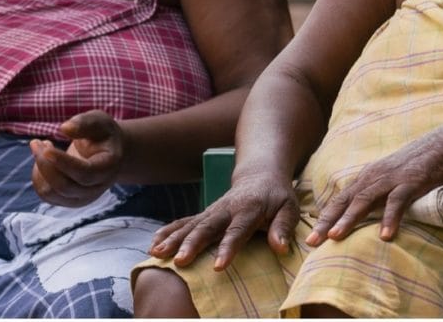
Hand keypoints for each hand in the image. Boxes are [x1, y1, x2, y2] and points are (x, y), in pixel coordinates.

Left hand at [30, 109, 123, 206]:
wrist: (109, 153)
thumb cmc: (103, 135)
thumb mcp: (99, 120)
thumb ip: (84, 122)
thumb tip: (64, 128)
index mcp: (107, 168)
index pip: (85, 173)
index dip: (64, 163)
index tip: (46, 148)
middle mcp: (96, 188)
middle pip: (64, 186)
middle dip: (45, 164)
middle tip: (36, 141)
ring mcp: (82, 198)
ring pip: (50, 192)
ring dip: (39, 169)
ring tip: (42, 146)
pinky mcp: (68, 200)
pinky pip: (45, 194)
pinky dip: (38, 176)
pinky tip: (44, 159)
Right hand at [148, 172, 298, 270]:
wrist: (260, 175)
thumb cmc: (277, 196)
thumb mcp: (289, 208)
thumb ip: (283, 227)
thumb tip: (280, 248)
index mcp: (248, 209)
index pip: (237, 231)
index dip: (227, 248)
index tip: (218, 267)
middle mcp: (226, 209)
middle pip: (206, 227)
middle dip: (191, 244)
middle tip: (179, 261)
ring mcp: (212, 211)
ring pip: (190, 225)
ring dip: (173, 239)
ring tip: (157, 253)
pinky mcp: (204, 214)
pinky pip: (183, 223)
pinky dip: (167, 232)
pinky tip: (154, 245)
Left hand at [306, 131, 442, 244]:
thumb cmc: (419, 166)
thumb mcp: (392, 180)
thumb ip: (378, 195)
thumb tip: (364, 215)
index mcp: (368, 177)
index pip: (341, 199)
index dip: (325, 218)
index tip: (311, 238)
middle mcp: (374, 177)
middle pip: (345, 201)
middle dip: (328, 222)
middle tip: (312, 242)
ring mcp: (391, 179)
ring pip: (364, 200)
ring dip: (349, 219)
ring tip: (336, 238)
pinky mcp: (411, 182)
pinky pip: (397, 202)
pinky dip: (389, 218)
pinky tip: (385, 236)